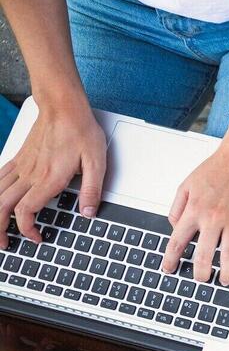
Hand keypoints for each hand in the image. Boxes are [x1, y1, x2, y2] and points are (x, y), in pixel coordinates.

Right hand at [0, 95, 106, 240]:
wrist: (63, 107)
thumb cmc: (80, 131)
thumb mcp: (97, 162)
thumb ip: (92, 189)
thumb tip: (89, 213)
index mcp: (49, 178)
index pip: (26, 211)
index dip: (27, 229)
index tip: (37, 237)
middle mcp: (31, 174)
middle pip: (3, 206)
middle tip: (5, 243)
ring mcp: (22, 166)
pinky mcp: (19, 158)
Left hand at [162, 143, 228, 285]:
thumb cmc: (216, 168)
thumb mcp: (186, 184)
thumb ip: (176, 207)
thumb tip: (174, 226)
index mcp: (194, 210)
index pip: (177, 241)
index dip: (171, 259)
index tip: (169, 269)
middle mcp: (213, 217)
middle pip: (205, 254)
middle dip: (202, 273)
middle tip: (202, 280)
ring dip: (228, 272)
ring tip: (226, 281)